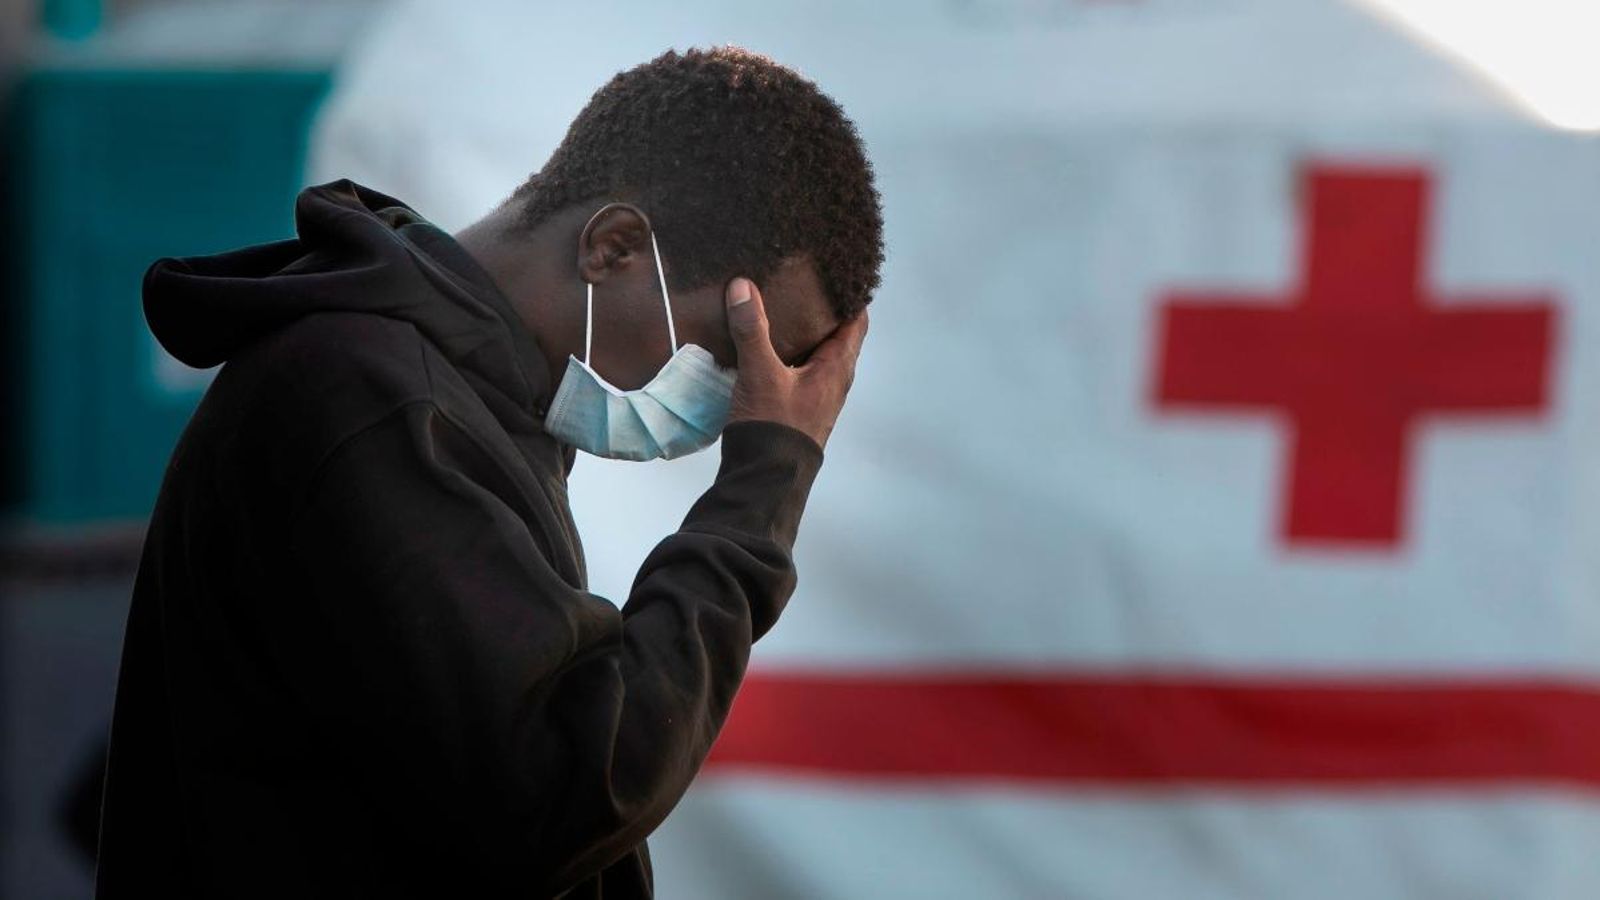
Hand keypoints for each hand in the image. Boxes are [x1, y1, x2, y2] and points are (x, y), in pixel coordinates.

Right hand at [724, 277, 867, 449]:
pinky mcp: (800, 409)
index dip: (851, 296)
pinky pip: (801, 372)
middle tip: (803, 283)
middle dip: (823, 311)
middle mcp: (834, 381)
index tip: (838, 272)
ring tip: (782, 308)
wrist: (766, 479)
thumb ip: (752, 330)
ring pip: (817, 355)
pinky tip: (768, 348)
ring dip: (805, 335)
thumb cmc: (774, 427)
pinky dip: (791, 355)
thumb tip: (743, 286)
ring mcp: (818, 397)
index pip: (856, 322)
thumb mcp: (760, 374)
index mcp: (837, 368)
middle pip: (837, 336)